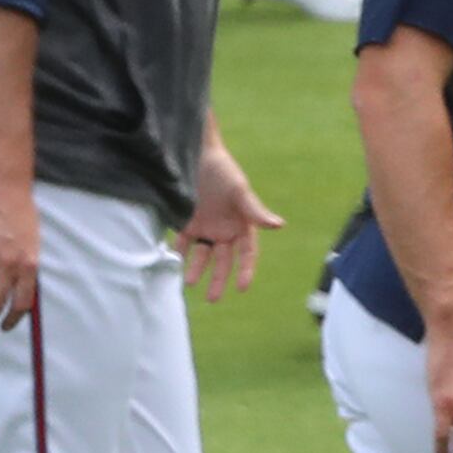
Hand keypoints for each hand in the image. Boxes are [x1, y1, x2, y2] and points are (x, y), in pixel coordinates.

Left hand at [181, 139, 285, 300]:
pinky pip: (181, 242)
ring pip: (201, 255)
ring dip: (196, 269)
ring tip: (188, 282)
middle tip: (212, 298)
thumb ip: (255, 211)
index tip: (242, 287)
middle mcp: (225, 230)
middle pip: (223, 260)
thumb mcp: (239, 190)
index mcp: (242, 225)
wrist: (196, 154)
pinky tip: (172, 262)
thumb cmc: (223, 170)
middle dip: (218, 279)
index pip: (247, 253)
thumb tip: (280, 225)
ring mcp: (205, 227)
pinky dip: (177, 253)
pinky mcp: (186, 222)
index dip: (246, 270)